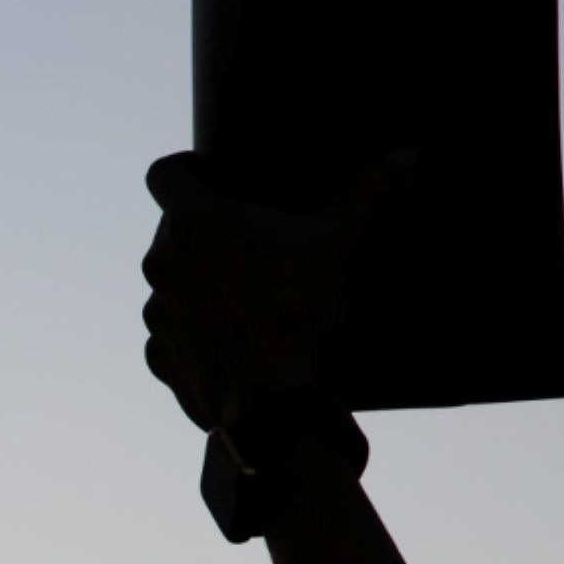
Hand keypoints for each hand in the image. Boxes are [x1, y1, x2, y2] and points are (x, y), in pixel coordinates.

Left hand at [139, 150, 406, 432]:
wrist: (272, 405)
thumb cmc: (298, 311)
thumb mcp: (340, 242)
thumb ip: (369, 193)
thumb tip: (406, 157)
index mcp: (192, 223)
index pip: (163, 174)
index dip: (182, 168)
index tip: (205, 174)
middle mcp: (161, 265)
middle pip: (169, 232)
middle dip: (197, 230)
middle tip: (241, 236)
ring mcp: (157, 317)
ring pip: (166, 285)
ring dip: (192, 282)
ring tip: (236, 289)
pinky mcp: (162, 361)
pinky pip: (167, 337)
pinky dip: (190, 333)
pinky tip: (223, 337)